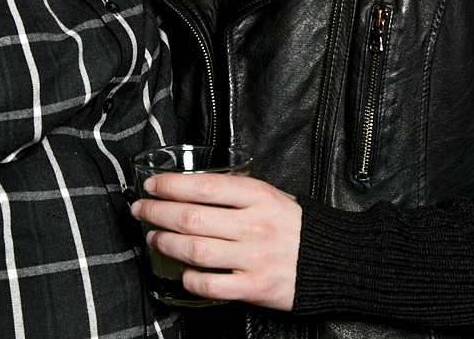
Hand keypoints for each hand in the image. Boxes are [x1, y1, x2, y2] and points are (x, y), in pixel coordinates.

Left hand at [130, 173, 301, 309]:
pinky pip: (212, 285)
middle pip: (191, 218)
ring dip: (166, 243)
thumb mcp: (271, 195)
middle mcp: (253, 225)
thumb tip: (194, 186)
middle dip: (157, 212)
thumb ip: (237, 190)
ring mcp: (253, 258)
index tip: (152, 185)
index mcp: (257, 196)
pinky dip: (191, 278)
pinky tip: (182, 271)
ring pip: (195, 250)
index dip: (171, 185)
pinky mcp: (256, 288)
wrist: (333, 260)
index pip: (204, 186)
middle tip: (140, 209)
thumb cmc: (296, 226)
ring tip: (154, 237)